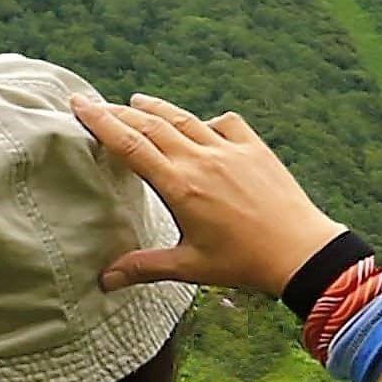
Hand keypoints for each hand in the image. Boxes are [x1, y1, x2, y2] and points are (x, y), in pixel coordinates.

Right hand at [73, 96, 344, 293]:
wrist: (300, 250)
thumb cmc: (243, 262)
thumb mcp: (189, 267)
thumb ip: (144, 267)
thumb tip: (104, 280)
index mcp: (180, 186)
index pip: (130, 145)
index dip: (102, 122)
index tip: (80, 104)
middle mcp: (201, 160)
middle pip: (152, 125)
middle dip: (121, 112)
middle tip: (98, 104)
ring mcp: (230, 150)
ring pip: (185, 119)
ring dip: (158, 108)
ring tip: (137, 101)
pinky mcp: (255, 148)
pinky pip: (226, 123)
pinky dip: (207, 120)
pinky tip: (201, 125)